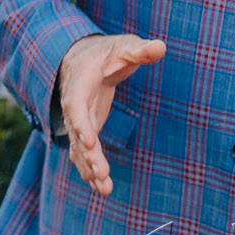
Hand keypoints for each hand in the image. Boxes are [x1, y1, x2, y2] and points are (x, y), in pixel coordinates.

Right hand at [57, 33, 164, 195]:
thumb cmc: (106, 51)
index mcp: (79, 81)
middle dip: (87, 153)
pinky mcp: (85, 129)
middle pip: (76, 132)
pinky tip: (102, 187)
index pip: (75, 104)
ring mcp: (77, 119)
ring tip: (104, 189)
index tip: (89, 142)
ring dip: (89, 168)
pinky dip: (90, 169)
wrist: (82, 57)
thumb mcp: (123, 46)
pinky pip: (83, 152)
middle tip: (100, 172)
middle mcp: (73, 103)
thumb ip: (139, 50)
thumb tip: (161, 47)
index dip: (80, 124)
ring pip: (78, 146)